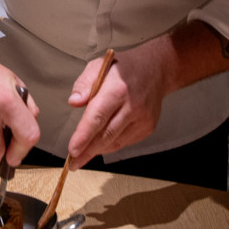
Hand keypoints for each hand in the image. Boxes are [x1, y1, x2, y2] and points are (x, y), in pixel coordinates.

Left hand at [66, 44, 168, 168]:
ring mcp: (142, 119)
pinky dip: (111, 144)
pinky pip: (125, 142)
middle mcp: (132, 106)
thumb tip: (74, 102)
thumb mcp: (98, 66)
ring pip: (115, 142)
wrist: (155, 69)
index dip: (83, 136)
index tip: (72, 150)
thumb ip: (83, 84)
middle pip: (106, 135)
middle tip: (72, 163)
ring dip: (97, 150)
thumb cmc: (122, 68)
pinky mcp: (148, 127)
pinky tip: (101, 144)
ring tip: (82, 155)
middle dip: (87, 151)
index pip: (97, 117)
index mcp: (117, 89)